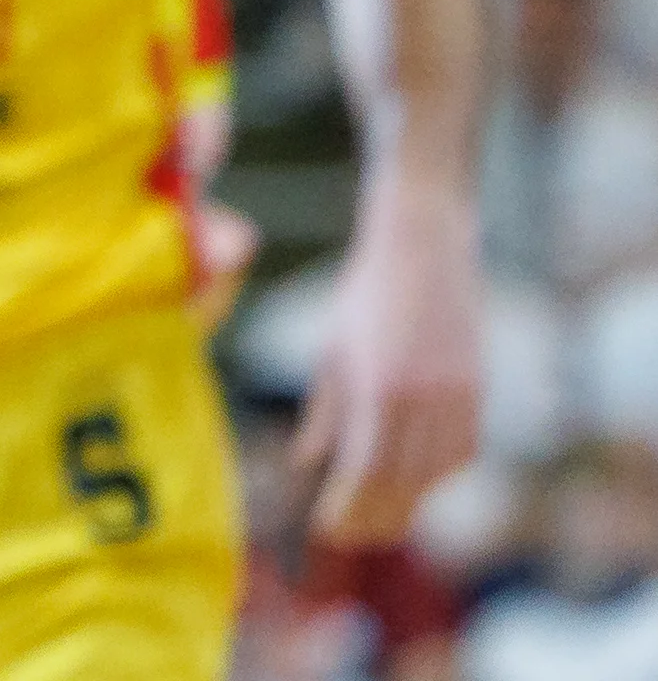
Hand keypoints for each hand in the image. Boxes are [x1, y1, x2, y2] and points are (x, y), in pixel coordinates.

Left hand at [292, 187, 482, 542]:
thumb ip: (325, 413)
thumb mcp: (332, 350)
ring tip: (378, 518)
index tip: (325, 529)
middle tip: (348, 539)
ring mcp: (458, 398)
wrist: (425, 246)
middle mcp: (424, 401)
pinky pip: (461, 452)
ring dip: (407, 501)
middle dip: (375, 518)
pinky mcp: (478, 392)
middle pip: (403, 484)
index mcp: (380, 389)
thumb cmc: (366, 293)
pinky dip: (437, 475)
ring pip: (436, 474)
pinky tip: (416, 480)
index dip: (346, 509)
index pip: (365, 472)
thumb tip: (307, 463)